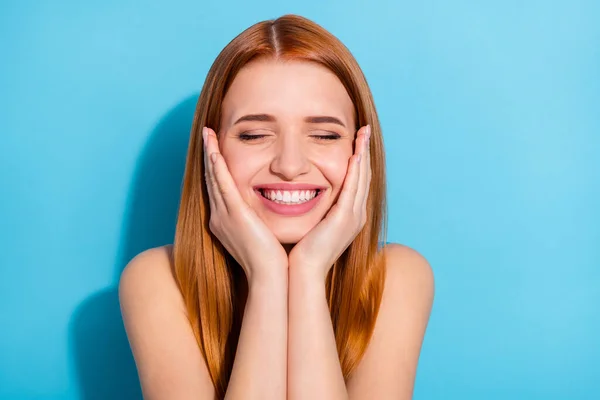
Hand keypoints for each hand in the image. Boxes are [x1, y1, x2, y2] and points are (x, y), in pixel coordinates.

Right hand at [203, 127, 288, 283]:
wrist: (268, 277)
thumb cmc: (270, 261)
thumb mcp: (261, 236)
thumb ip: (258, 222)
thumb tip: (267, 213)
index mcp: (225, 222)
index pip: (218, 189)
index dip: (214, 169)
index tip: (214, 151)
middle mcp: (219, 217)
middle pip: (211, 180)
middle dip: (209, 156)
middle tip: (206, 135)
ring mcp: (224, 215)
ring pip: (213, 177)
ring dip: (210, 154)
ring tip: (207, 134)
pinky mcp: (234, 214)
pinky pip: (222, 184)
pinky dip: (217, 166)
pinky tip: (214, 150)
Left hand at [288, 125, 371, 280]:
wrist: (303, 272)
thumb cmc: (301, 251)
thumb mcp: (311, 225)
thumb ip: (313, 209)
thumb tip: (300, 194)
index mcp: (349, 216)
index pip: (357, 181)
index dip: (359, 159)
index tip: (357, 140)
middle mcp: (356, 214)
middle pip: (364, 175)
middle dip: (365, 151)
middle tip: (365, 130)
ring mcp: (353, 216)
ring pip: (362, 178)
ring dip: (363, 154)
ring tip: (364, 134)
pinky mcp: (345, 218)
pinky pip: (353, 188)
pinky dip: (356, 170)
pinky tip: (356, 154)